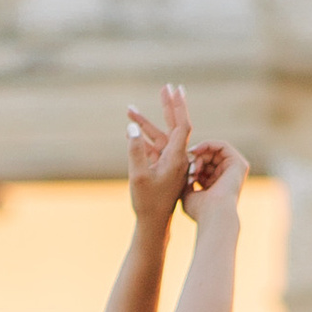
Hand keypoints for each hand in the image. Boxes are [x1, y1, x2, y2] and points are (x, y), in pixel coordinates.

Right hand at [125, 85, 193, 231]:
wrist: (155, 224)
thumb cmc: (147, 202)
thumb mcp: (137, 176)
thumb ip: (135, 151)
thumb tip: (131, 128)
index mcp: (176, 157)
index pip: (182, 125)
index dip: (179, 106)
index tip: (175, 89)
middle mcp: (176, 157)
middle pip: (175, 126)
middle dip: (169, 106)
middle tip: (166, 87)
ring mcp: (170, 163)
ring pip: (160, 136)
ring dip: (146, 123)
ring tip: (129, 109)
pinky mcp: (163, 169)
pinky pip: (155, 148)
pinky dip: (145, 138)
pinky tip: (132, 130)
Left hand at [181, 137, 244, 225]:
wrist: (214, 214)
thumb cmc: (200, 211)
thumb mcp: (188, 194)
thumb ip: (186, 182)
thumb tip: (183, 172)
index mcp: (217, 186)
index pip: (203, 167)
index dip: (191, 165)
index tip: (183, 172)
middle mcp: (227, 177)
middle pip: (208, 158)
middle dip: (195, 159)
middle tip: (189, 170)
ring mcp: (235, 170)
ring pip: (214, 151)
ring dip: (200, 155)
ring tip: (193, 167)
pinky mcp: (239, 163)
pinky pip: (222, 145)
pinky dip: (208, 145)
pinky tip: (196, 151)